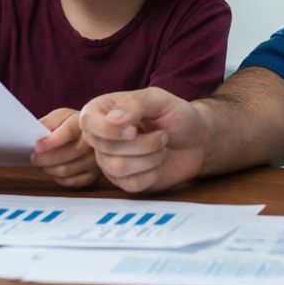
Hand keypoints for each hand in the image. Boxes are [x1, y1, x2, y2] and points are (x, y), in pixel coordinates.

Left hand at [31, 108, 98, 187]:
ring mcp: (94, 159)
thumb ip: (47, 122)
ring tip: (43, 163)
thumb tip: (34, 135)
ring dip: (49, 168)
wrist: (93, 132)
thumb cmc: (72, 124)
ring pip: (66, 170)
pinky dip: (58, 178)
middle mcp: (92, 141)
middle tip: (34, 158)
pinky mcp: (94, 174)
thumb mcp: (60, 116)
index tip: (36, 147)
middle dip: (44, 158)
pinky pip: (71, 181)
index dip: (51, 142)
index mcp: (83, 123)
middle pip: (66, 155)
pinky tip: (55, 170)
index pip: (68, 132)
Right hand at [79, 87, 206, 192]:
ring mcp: (110, 160)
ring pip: (118, 168)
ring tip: (162, 146)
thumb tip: (113, 120)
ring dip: (150, 158)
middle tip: (162, 135)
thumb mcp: (160, 100)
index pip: (87, 121)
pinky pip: (131, 184)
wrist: (196, 141)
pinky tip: (158, 163)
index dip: (109, 130)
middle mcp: (102, 136)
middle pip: (106, 148)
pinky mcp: (123, 181)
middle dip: (143, 144)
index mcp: (104, 110)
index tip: (135, 130)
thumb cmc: (177, 116)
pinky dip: (152, 173)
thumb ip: (136, 103)